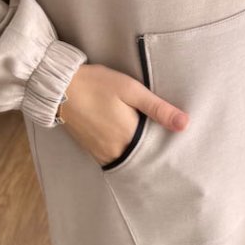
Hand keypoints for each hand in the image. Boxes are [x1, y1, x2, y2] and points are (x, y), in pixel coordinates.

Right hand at [59, 63, 189, 166]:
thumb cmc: (96, 84)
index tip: (177, 140)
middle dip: (154, 152)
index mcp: (129, 137)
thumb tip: (185, 124)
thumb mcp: (131, 90)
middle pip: (143, 158)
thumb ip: (158, 108)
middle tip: (165, 141)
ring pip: (129, 160)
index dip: (168, 145)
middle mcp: (115, 151)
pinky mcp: (93, 152)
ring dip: (139, 153)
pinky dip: (124, 152)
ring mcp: (102, 154)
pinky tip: (129, 141)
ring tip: (148, 140)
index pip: (158, 150)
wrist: (60, 88)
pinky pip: (115, 158)